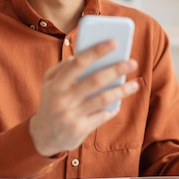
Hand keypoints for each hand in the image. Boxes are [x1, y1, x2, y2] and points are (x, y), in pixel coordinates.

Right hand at [29, 39, 138, 156]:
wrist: (43, 136)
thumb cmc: (51, 102)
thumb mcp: (49, 84)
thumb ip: (64, 67)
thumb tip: (86, 54)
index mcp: (55, 84)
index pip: (78, 63)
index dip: (97, 51)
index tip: (114, 42)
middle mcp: (62, 99)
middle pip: (94, 80)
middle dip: (116, 70)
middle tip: (132, 62)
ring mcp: (71, 116)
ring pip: (102, 99)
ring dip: (121, 90)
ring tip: (135, 84)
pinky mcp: (80, 129)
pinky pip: (102, 116)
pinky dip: (113, 108)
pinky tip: (119, 102)